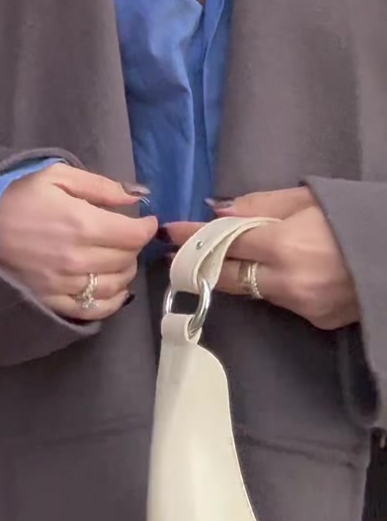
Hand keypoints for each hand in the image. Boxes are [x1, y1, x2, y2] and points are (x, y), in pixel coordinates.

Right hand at [0, 165, 156, 320]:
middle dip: (133, 245)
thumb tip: (136, 196)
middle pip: (126, 259)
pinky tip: (112, 288)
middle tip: (125, 234)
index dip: (146, 227)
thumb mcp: (56, 175)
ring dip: (124, 271)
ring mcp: (65, 284)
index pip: (133, 235)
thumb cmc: (16, 193)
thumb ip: (100, 186)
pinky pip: (94, 310)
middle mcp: (77, 258)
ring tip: (117, 257)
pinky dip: (111, 301)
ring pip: (115, 286)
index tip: (145, 221)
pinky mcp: (52, 301)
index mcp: (81, 224)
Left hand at [166, 189, 357, 331]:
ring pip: (254, 291)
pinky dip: (270, 285)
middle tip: (175, 256)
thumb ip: (258, 207)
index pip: (223, 244)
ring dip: (236, 275)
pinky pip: (280, 301)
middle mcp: (288, 283)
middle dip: (200, 265)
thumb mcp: (305, 199)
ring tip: (220, 259)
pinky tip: (271, 272)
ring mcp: (302, 307)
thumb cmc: (351, 218)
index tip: (169, 233)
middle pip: (228, 277)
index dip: (193, 237)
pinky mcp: (317, 321)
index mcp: (283, 247)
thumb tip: (218, 212)